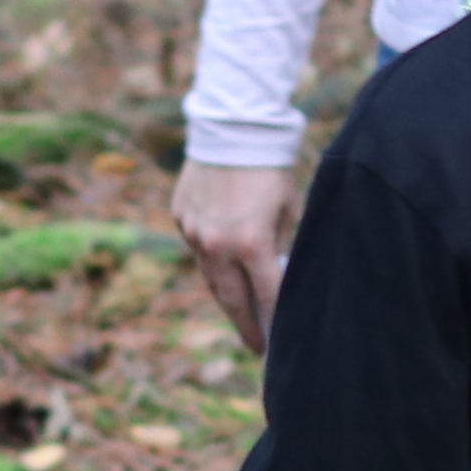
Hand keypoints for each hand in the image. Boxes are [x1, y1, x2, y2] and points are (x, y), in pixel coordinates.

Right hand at [175, 158, 297, 353]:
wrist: (233, 125)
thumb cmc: (272, 167)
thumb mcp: (290, 210)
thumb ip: (283, 247)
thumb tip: (280, 277)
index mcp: (251, 244)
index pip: (266, 297)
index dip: (274, 322)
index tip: (280, 343)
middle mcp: (217, 244)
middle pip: (231, 299)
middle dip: (245, 324)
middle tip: (256, 345)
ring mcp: (194, 231)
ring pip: (209, 276)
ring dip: (226, 296)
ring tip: (240, 314)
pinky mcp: (180, 216)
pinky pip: (197, 247)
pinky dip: (211, 260)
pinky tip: (224, 268)